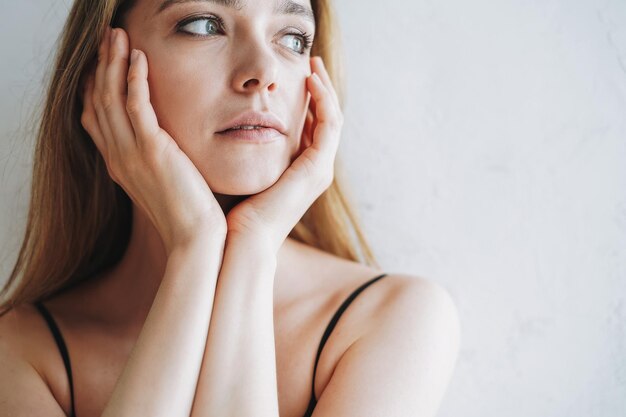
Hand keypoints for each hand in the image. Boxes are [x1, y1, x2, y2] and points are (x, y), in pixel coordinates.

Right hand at [81, 26, 225, 253]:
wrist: (193, 239)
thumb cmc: (186, 214)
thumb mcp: (163, 183)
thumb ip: (155, 161)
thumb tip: (162, 148)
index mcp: (119, 164)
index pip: (95, 117)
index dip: (95, 86)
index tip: (103, 63)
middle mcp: (118, 157)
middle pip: (98, 101)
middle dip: (102, 65)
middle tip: (108, 38)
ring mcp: (132, 154)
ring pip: (112, 98)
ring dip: (114, 63)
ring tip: (118, 36)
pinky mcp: (153, 152)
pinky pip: (137, 107)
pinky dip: (136, 80)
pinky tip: (140, 58)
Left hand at [225, 56, 343, 251]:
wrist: (240, 240)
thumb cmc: (234, 211)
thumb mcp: (242, 171)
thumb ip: (245, 151)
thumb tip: (228, 129)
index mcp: (300, 171)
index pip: (313, 128)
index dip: (309, 100)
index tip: (297, 76)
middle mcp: (316, 170)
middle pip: (327, 120)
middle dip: (322, 90)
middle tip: (312, 63)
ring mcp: (320, 170)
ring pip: (333, 119)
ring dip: (326, 89)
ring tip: (313, 65)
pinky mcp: (318, 168)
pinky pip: (329, 124)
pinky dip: (324, 100)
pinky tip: (310, 81)